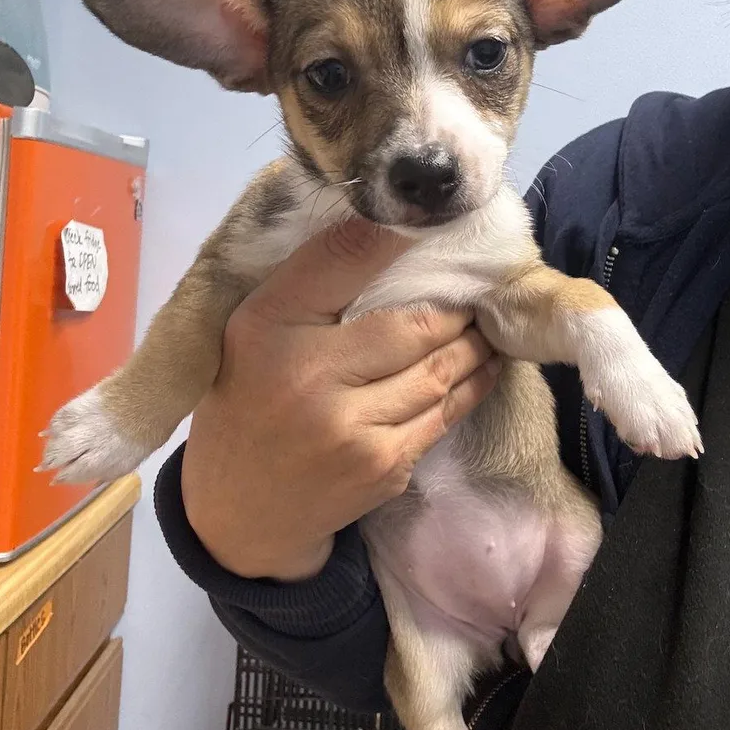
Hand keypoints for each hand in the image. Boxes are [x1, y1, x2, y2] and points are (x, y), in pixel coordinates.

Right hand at [181, 219, 500, 580]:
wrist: (239, 510)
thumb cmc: (249, 399)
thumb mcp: (256, 329)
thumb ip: (310, 283)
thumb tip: (385, 230)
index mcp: (271, 328)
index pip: (342, 261)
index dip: (394, 236)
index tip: (433, 218)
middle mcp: (311, 377)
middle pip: (415, 325)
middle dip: (458, 304)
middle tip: (480, 283)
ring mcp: (353, 430)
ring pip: (440, 371)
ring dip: (474, 343)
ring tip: (490, 321)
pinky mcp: (384, 468)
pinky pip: (444, 414)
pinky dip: (471, 385)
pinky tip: (484, 365)